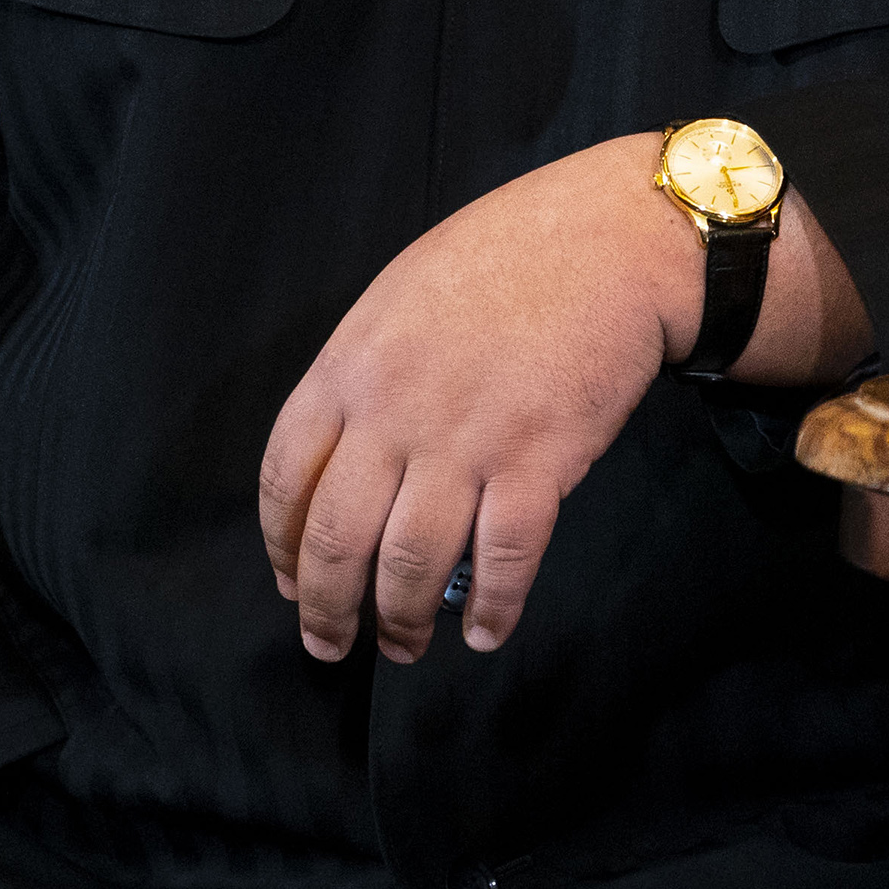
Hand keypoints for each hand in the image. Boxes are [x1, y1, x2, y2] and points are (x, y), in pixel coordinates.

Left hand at [257, 132, 866, 664]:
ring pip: (410, 564)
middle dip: (327, 609)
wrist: (606, 241)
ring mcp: (466, 441)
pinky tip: (484, 633)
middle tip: (330, 645)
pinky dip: (492, 609)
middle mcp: (394, 414)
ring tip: (403, 647)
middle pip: (337, 540)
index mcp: (348, 369)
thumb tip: (342, 457)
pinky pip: (503, 560)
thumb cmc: (502, 257)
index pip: (286, 479)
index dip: (282, 546)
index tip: (290, 581)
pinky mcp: (538, 462)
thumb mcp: (398, 298)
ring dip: (401, 622)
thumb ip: (362, 376)